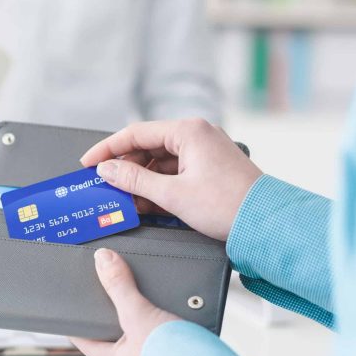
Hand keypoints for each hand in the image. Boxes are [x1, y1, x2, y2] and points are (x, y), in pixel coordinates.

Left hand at [70, 248, 178, 355]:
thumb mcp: (137, 316)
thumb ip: (119, 286)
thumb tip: (102, 260)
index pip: (80, 331)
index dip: (74, 309)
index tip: (72, 288)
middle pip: (110, 322)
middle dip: (111, 298)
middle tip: (109, 273)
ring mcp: (150, 353)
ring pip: (136, 321)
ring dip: (139, 302)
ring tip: (138, 279)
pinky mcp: (171, 347)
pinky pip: (159, 322)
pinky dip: (160, 307)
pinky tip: (165, 294)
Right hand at [80, 119, 261, 240]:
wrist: (267, 225)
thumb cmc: (230, 205)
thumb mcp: (172, 194)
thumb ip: (134, 181)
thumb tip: (108, 170)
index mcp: (189, 131)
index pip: (136, 133)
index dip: (107, 149)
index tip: (88, 163)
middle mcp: (197, 136)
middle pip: (147, 147)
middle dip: (124, 168)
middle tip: (104, 184)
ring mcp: (203, 152)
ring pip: (159, 163)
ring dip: (140, 181)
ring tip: (123, 199)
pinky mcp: (208, 170)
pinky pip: (173, 173)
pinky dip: (157, 187)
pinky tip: (144, 204)